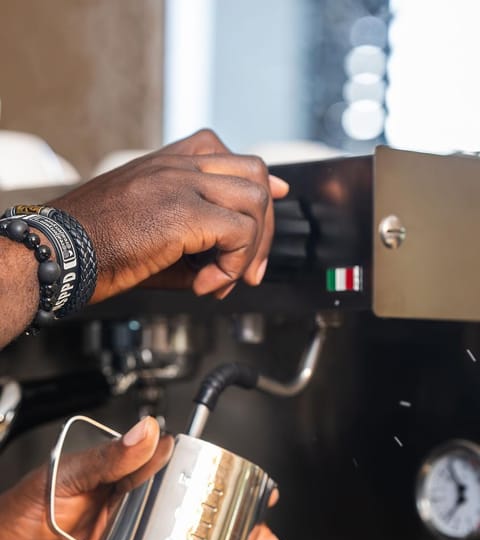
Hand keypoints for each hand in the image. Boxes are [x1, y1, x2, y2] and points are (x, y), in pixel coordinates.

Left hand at [0, 416, 280, 539]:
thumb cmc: (21, 514)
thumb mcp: (67, 476)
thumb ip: (107, 457)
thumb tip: (147, 431)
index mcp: (131, 490)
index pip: (190, 484)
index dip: (228, 489)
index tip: (259, 493)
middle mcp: (139, 524)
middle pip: (204, 530)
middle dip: (243, 539)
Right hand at [50, 128, 289, 302]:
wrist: (60, 252)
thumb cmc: (94, 248)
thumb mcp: (152, 236)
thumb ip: (197, 242)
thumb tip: (232, 270)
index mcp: (166, 163)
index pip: (227, 153)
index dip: (259, 179)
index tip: (276, 197)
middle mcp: (177, 165)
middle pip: (253, 176)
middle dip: (264, 228)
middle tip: (251, 271)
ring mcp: (180, 182)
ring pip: (255, 201)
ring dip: (250, 250)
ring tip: (220, 280)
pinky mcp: (182, 211)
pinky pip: (238, 233)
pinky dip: (234, 266)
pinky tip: (206, 284)